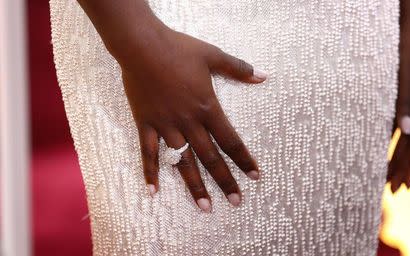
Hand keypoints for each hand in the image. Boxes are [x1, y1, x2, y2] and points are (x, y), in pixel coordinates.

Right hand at [118, 25, 267, 211]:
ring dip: (194, 186)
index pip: (231, 141)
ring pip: (183, 162)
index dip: (244, 160)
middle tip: (236, 202)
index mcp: (208, 108)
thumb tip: (264, 76)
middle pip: (211, 158)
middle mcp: (189, 123)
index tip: (255, 177)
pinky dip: (150, 172)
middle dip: (225, 181)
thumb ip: (239, 69)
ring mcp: (166, 126)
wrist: (142, 46)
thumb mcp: (213, 56)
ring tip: (205, 207)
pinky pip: (148, 153)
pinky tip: (153, 191)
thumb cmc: (179, 49)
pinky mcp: (145, 124)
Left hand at [387, 0, 409, 192]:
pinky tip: (377, 147)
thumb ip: (405, 101)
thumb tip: (405, 133)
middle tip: (390, 189)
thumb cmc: (407, 45)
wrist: (405, 23)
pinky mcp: (397, 95)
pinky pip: (394, 123)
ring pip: (404, 136)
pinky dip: (387, 138)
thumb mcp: (406, 73)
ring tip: (384, 175)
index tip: (401, 186)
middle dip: (403, 167)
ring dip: (395, 156)